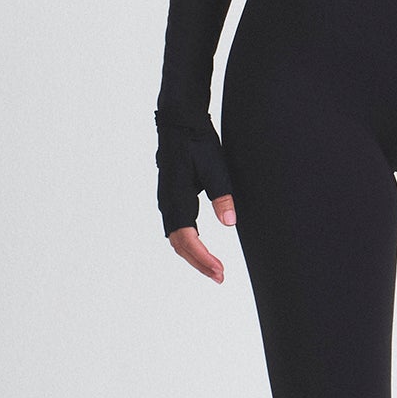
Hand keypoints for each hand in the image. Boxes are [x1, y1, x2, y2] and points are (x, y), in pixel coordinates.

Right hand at [156, 108, 234, 275]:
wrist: (179, 120)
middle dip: (199, 263)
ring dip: (193, 255)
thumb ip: (222, 195)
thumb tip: (230, 223)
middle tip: (220, 277)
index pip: (187, 239)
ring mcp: (167, 200)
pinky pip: (176, 229)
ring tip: (214, 268)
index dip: (202, 258)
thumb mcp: (215, 167)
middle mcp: (167, 202)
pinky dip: (188, 243)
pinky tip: (201, 249)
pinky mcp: (171, 197)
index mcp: (176, 197)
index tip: (220, 271)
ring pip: (176, 238)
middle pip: (179, 244)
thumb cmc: (197, 141)